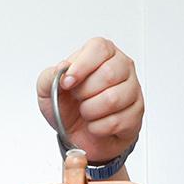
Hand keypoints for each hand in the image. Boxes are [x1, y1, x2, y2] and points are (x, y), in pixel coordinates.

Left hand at [37, 37, 143, 165]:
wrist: (78, 136)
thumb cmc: (67, 108)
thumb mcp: (47, 91)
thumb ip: (49, 76)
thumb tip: (62, 68)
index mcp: (101, 54)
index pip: (99, 48)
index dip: (82, 66)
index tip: (68, 83)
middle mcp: (121, 67)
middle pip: (109, 74)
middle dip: (84, 93)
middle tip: (78, 99)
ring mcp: (132, 89)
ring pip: (113, 99)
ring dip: (90, 111)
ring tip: (86, 112)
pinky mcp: (136, 112)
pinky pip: (116, 121)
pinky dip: (98, 128)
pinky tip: (95, 124)